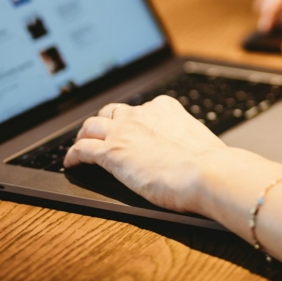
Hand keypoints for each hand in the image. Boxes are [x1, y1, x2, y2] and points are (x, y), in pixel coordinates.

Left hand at [63, 96, 227, 212]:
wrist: (207, 173)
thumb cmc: (211, 163)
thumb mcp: (198, 140)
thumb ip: (186, 141)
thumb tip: (192, 153)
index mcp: (164, 108)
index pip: (140, 109)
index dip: (130, 120)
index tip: (129, 129)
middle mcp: (141, 114)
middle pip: (111, 112)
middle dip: (104, 122)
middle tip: (101, 134)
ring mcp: (123, 132)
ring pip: (91, 126)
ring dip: (85, 135)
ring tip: (81, 144)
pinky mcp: (111, 152)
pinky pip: (82, 149)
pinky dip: (73, 155)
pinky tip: (71, 163)